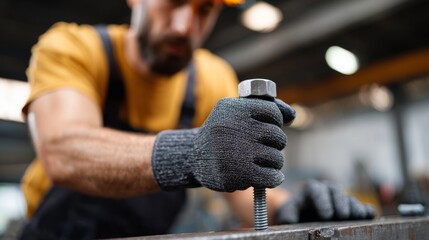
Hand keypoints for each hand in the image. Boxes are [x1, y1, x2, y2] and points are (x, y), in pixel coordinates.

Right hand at [151, 98, 294, 191]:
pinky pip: (272, 176)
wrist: (193, 157)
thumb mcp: (235, 112)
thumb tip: (292, 115)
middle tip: (264, 147)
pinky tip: (269, 176)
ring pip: (276, 158)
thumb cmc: (221, 133)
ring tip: (261, 162)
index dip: (276, 121)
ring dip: (273, 162)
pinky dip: (274, 178)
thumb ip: (264, 108)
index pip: (272, 112)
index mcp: (234, 108)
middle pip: (277, 136)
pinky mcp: (240, 174)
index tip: (269, 127)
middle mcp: (235, 128)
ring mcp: (237, 152)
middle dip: (275, 143)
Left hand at [274, 179, 375, 223]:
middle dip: (340, 202)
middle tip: (342, 215)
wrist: (303, 214)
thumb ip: (288, 214)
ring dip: (354, 207)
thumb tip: (289, 220)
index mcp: (311, 189)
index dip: (322, 200)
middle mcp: (327, 190)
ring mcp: (341, 198)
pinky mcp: (351, 207)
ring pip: (349, 198)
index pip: (316, 189)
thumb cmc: (294, 213)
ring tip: (357, 217)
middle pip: (336, 190)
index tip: (325, 215)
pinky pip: (362, 206)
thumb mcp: (288, 213)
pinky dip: (366, 211)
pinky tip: (369, 217)